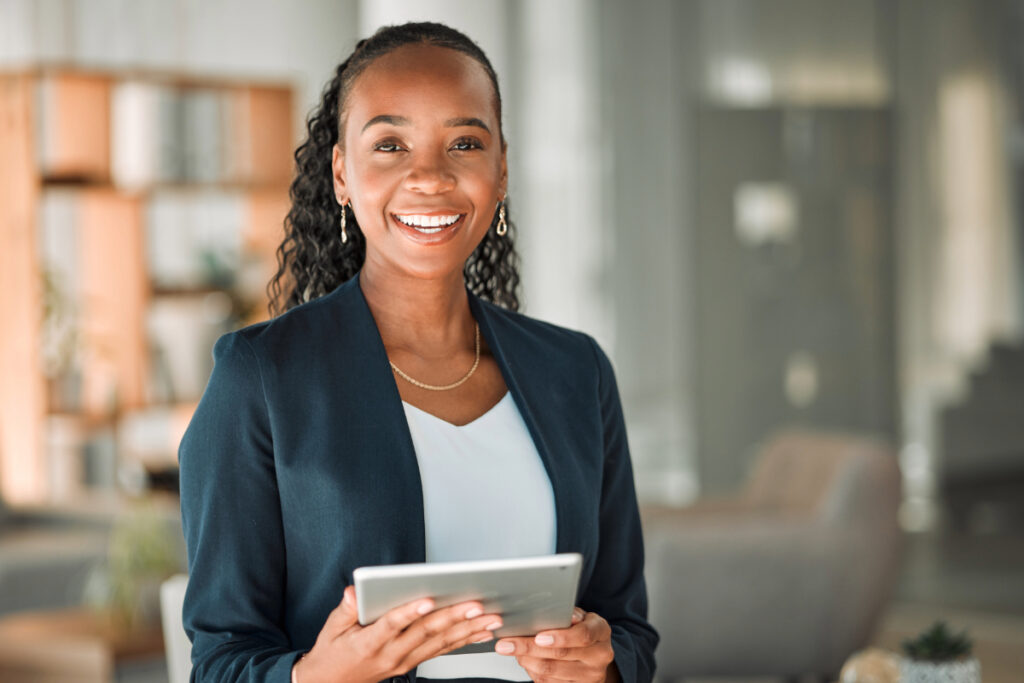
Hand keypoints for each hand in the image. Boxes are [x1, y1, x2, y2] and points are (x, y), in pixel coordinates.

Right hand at [293, 585, 502, 682]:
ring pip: (440, 644)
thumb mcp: (331, 628)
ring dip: (467, 630)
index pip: (392, 624)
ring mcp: (404, 661)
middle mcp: (391, 654)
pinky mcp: (412, 663)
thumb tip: (354, 592)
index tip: (427, 599)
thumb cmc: (332, 653)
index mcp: (370, 642)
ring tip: (490, 617)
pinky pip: (441, 652)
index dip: (409, 612)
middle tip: (476, 604)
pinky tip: (482, 632)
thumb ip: (346, 609)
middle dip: (453, 617)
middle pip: (425, 633)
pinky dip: (463, 641)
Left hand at [494, 607, 618, 682]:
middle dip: (529, 648)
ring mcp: (590, 676)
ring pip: (551, 671)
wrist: (595, 654)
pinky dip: (532, 671)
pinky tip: (523, 660)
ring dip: (526, 661)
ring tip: (510, 650)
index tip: (538, 637)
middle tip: (506, 644)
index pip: (582, 635)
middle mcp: (599, 656)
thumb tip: (551, 611)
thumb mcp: (580, 616)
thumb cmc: (582, 629)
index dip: (560, 637)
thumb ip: (566, 614)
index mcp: (601, 632)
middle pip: (561, 655)